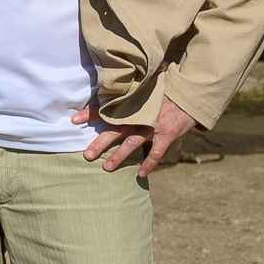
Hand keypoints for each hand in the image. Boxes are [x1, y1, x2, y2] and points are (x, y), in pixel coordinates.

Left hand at [74, 96, 195, 179]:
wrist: (189, 93)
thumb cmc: (163, 91)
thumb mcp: (143, 89)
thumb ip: (127, 95)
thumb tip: (108, 94)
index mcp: (130, 103)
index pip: (106, 106)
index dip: (90, 112)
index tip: (74, 119)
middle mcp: (139, 115)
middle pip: (115, 129)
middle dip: (100, 143)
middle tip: (87, 155)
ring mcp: (153, 125)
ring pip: (132, 143)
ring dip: (119, 156)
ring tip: (107, 168)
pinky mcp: (167, 134)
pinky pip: (156, 152)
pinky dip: (149, 163)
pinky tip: (141, 174)